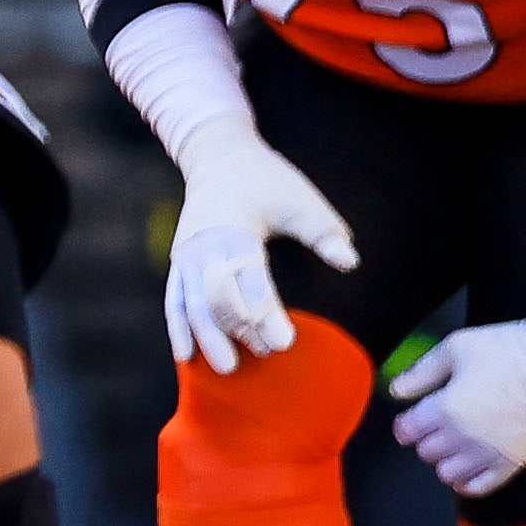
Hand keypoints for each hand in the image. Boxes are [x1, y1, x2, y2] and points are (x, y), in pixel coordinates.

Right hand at [159, 131, 360, 372]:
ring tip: (228, 369)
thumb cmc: (266, 180)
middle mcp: (204, 245)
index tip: (285, 344)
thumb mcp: (300, 199)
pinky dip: (178, 327)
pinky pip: (174, 299)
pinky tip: (185, 356)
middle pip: (217, 297)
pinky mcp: (180, 262)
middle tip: (267, 355)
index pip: (249, 279)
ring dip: (208, 336)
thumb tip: (350, 262)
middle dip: (240, 328)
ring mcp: (187, 255)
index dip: (265, 313)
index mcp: (234, 229)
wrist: (218, 156)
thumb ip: (323, 232)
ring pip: (192, 304)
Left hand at [388, 313, 525, 496]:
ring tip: (455, 443)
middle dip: (427, 438)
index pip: (407, 432)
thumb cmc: (504, 348)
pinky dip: (467, 481)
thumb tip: (396, 391)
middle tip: (438, 425)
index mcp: (446, 408)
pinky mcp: (514, 463)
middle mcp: (466, 437)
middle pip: (426, 453)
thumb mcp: (453, 349)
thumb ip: (420, 373)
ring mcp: (491, 454)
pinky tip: (468, 466)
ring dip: (446, 460)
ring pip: (448, 474)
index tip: (411, 419)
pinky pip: (479, 488)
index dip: (405, 425)